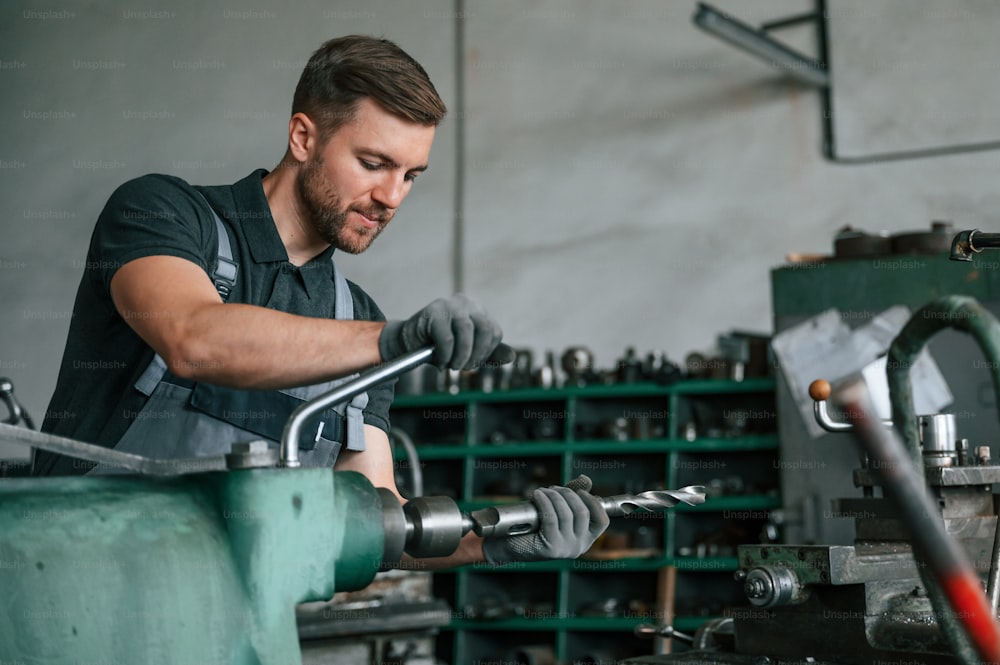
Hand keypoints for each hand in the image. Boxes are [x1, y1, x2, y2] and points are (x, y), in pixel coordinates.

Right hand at [379, 294, 514, 369]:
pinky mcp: (433, 310)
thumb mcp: (466, 351)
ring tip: (453, 366)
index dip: (486, 353)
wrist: (407, 341)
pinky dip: (446, 355)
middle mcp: (467, 303)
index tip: (472, 363)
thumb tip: (512, 357)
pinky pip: (447, 337)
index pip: (494, 332)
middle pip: (485, 328)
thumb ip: (487, 354)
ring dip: (462, 355)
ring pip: (467, 331)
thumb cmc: (439, 347)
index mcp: (478, 311)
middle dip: (477, 354)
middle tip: (464, 367)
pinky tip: (441, 362)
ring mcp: (450, 304)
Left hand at [482, 475, 609, 563]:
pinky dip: (544, 502)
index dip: (594, 502)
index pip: (602, 521)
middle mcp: (578, 547)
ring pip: (567, 514)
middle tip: (553, 488)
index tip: (580, 491)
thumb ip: (572, 496)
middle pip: (582, 512)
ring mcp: (565, 549)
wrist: (505, 543)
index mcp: (585, 539)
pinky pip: (551, 518)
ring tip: (543, 491)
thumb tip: (586, 479)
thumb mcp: (556, 509)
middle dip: (568, 494)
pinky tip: (536, 495)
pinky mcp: (550, 548)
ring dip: (554, 496)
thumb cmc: (531, 525)